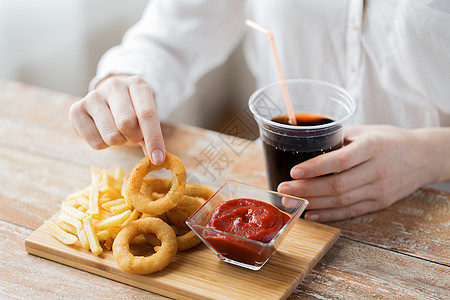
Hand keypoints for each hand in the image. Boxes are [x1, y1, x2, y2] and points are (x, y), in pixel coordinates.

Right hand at [69, 75, 165, 163]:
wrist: (107, 101)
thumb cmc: (132, 112)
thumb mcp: (145, 119)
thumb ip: (151, 136)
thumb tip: (157, 159)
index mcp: (137, 85)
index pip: (147, 114)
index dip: (154, 139)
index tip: (158, 159)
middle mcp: (114, 85)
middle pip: (127, 123)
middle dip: (133, 137)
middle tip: (132, 135)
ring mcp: (93, 96)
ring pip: (111, 136)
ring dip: (118, 142)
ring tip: (118, 132)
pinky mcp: (76, 110)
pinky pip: (95, 143)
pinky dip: (103, 145)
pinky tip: (102, 132)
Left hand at [278, 125, 449, 221]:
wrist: (424, 156)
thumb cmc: (389, 139)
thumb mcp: (366, 131)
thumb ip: (338, 138)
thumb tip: (307, 145)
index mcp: (371, 148)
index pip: (339, 160)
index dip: (315, 168)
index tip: (293, 172)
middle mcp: (376, 170)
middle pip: (336, 185)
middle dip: (306, 190)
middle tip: (283, 191)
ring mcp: (379, 189)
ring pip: (341, 201)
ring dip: (313, 204)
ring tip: (291, 203)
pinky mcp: (380, 202)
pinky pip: (351, 212)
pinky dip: (329, 215)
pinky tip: (311, 213)